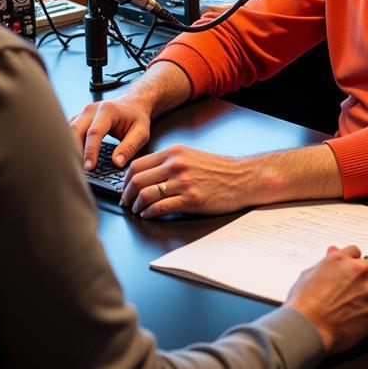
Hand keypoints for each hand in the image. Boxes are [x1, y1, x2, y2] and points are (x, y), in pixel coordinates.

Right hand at [70, 97, 150, 170]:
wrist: (132, 103)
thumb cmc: (136, 117)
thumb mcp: (141, 132)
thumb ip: (129, 147)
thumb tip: (117, 162)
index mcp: (107, 110)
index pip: (94, 132)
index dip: (90, 151)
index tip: (89, 167)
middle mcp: (91, 109)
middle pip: (76, 130)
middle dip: (75, 151)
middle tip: (79, 170)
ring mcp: (83, 113)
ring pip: (70, 131)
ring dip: (70, 148)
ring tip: (75, 166)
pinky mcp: (79, 118)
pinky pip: (70, 132)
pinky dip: (70, 145)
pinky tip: (74, 157)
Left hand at [120, 145, 259, 216]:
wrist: (243, 178)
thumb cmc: (219, 169)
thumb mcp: (190, 156)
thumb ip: (169, 161)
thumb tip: (147, 173)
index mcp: (174, 153)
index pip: (138, 164)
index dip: (126, 179)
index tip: (125, 188)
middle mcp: (175, 165)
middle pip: (137, 179)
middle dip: (127, 194)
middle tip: (126, 202)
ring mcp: (183, 182)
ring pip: (146, 194)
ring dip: (136, 205)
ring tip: (137, 210)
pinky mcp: (190, 200)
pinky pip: (160, 208)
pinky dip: (149, 213)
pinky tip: (148, 215)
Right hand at [286, 245, 367, 353]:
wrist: (308, 326)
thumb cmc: (304, 302)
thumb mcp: (309, 273)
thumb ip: (326, 263)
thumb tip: (332, 254)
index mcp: (341, 260)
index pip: (357, 251)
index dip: (355, 261)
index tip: (354, 269)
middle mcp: (360, 273)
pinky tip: (366, 316)